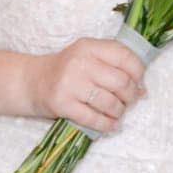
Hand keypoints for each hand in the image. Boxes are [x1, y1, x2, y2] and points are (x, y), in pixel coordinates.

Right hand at [26, 37, 145, 132]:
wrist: (31, 81)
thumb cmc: (66, 70)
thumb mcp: (87, 56)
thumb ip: (113, 65)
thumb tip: (142, 88)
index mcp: (89, 46)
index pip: (125, 56)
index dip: (138, 72)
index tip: (139, 83)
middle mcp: (80, 62)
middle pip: (121, 82)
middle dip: (130, 96)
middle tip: (128, 101)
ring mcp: (70, 83)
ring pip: (109, 102)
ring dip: (119, 111)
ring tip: (117, 112)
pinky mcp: (62, 104)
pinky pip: (93, 118)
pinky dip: (107, 125)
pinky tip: (111, 126)